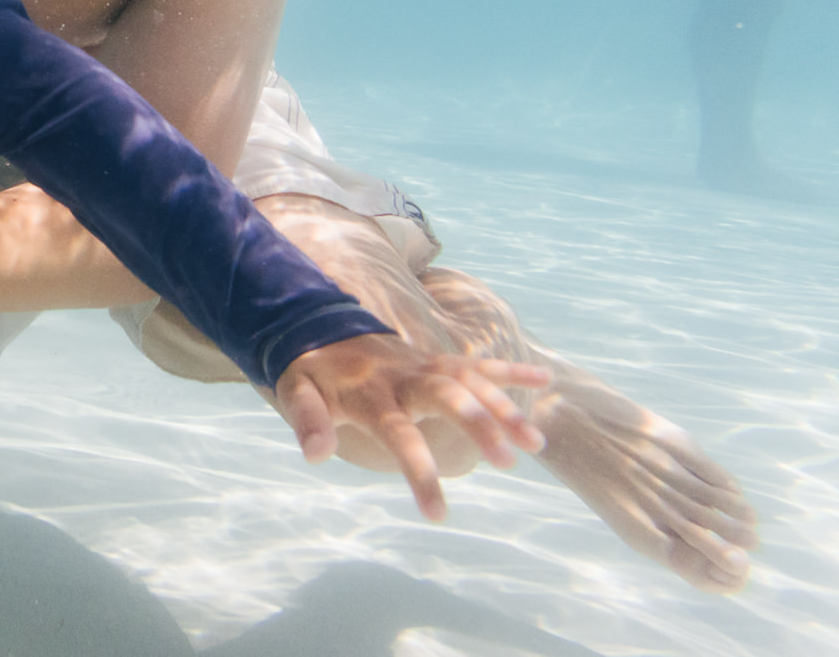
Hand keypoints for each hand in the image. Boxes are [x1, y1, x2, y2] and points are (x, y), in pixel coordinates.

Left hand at [276, 333, 550, 521]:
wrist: (320, 325)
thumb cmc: (312, 372)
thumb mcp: (295, 392)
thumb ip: (307, 420)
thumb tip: (313, 454)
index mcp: (370, 393)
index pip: (398, 433)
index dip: (418, 472)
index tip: (439, 516)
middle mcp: (404, 376)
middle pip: (445, 395)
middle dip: (477, 424)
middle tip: (506, 461)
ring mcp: (424, 364)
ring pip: (470, 379)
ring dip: (503, 406)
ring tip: (537, 443)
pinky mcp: (437, 359)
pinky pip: (476, 362)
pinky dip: (509, 370)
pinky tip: (545, 381)